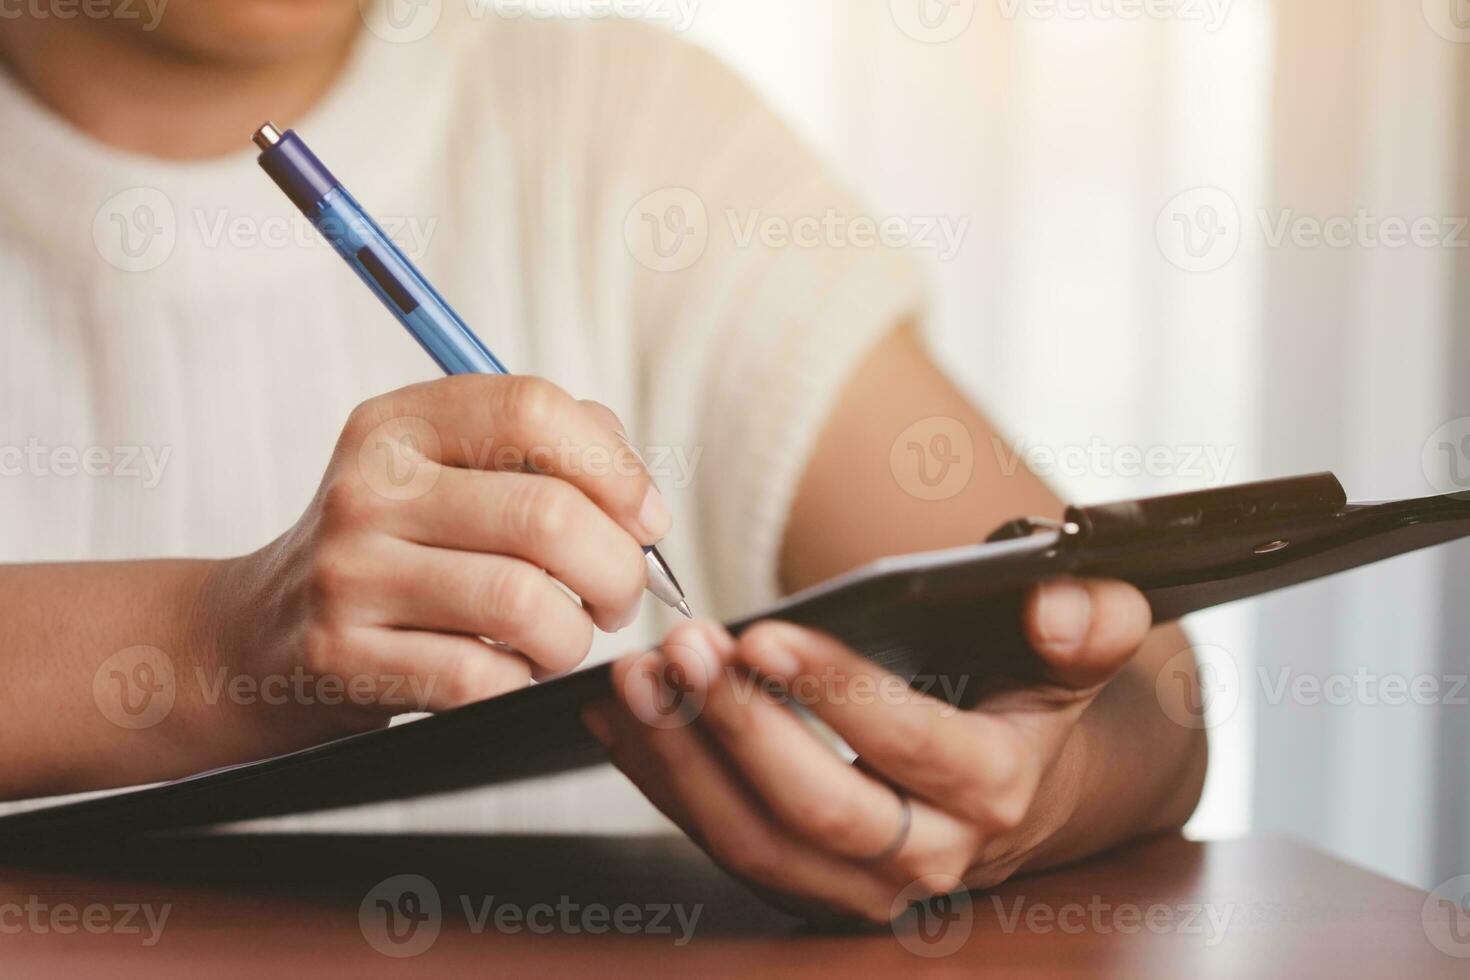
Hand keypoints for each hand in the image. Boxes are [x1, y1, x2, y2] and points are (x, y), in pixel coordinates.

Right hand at [196, 375, 666, 754]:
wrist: (259, 636)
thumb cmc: (392, 551)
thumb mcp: (442, 473)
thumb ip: (544, 455)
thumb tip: (641, 504)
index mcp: (400, 423)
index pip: (532, 409)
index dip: (615, 468)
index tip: (646, 519)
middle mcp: (368, 487)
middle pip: (546, 516)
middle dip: (617, 569)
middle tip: (620, 595)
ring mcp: (349, 573)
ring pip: (524, 604)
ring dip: (574, 636)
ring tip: (564, 638)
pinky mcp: (342, 658)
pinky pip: (482, 677)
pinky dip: (521, 684)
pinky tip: (508, 672)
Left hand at [582, 579, 1153, 923]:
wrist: (1028, 794)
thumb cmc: (1032, 706)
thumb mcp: (1075, 657)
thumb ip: (1091, 623)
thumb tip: (1060, 606)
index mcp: (994, 790)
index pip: (908, 743)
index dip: (833, 692)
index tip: (762, 633)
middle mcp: (928, 859)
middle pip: (816, 811)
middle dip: (740, 727)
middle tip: (685, 648)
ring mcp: (860, 888)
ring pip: (754, 843)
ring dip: (683, 761)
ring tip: (637, 680)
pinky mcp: (807, 888)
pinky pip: (722, 844)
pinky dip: (664, 781)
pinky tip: (622, 719)